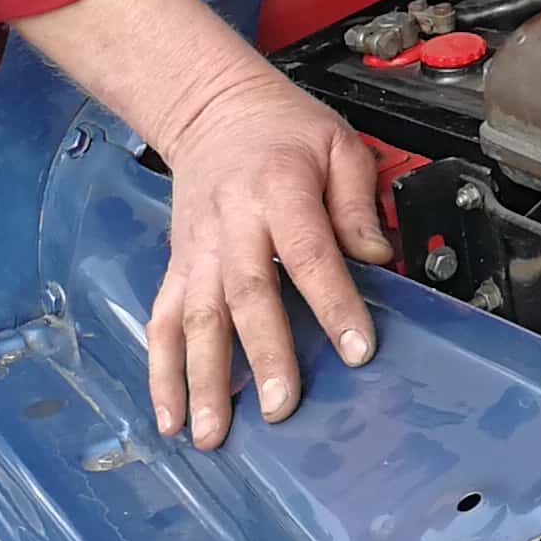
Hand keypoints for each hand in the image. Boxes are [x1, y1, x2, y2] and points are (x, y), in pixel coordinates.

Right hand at [141, 68, 396, 449]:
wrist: (211, 108)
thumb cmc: (282, 128)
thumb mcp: (339, 144)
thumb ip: (359, 204)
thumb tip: (379, 261)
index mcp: (279, 190)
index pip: (310, 254)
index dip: (334, 303)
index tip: (357, 348)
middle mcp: (232, 226)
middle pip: (246, 296)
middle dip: (263, 355)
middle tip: (282, 406)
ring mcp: (198, 251)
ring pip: (196, 320)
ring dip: (202, 380)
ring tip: (212, 433)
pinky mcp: (178, 267)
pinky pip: (162, 323)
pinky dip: (161, 372)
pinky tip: (169, 414)